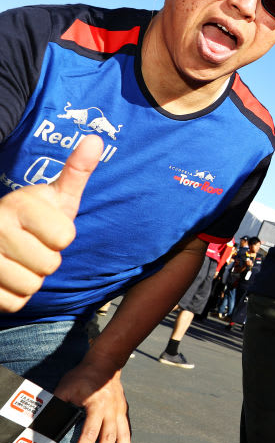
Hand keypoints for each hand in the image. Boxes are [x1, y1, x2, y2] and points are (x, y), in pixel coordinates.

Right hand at [0, 136, 101, 311]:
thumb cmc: (33, 218)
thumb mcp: (56, 195)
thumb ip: (77, 171)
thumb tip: (97, 139)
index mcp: (19, 204)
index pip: (64, 237)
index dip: (61, 237)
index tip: (45, 228)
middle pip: (49, 265)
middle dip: (46, 260)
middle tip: (31, 247)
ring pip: (31, 286)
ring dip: (30, 279)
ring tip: (18, 261)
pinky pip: (13, 303)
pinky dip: (14, 296)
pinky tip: (6, 277)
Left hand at [54, 360, 129, 442]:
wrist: (105, 361)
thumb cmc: (84, 374)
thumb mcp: (65, 387)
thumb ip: (57, 404)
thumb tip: (44, 421)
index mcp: (97, 406)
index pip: (89, 433)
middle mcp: (111, 410)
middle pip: (108, 438)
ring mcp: (119, 410)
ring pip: (123, 435)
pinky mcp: (123, 409)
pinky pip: (127, 428)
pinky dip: (127, 441)